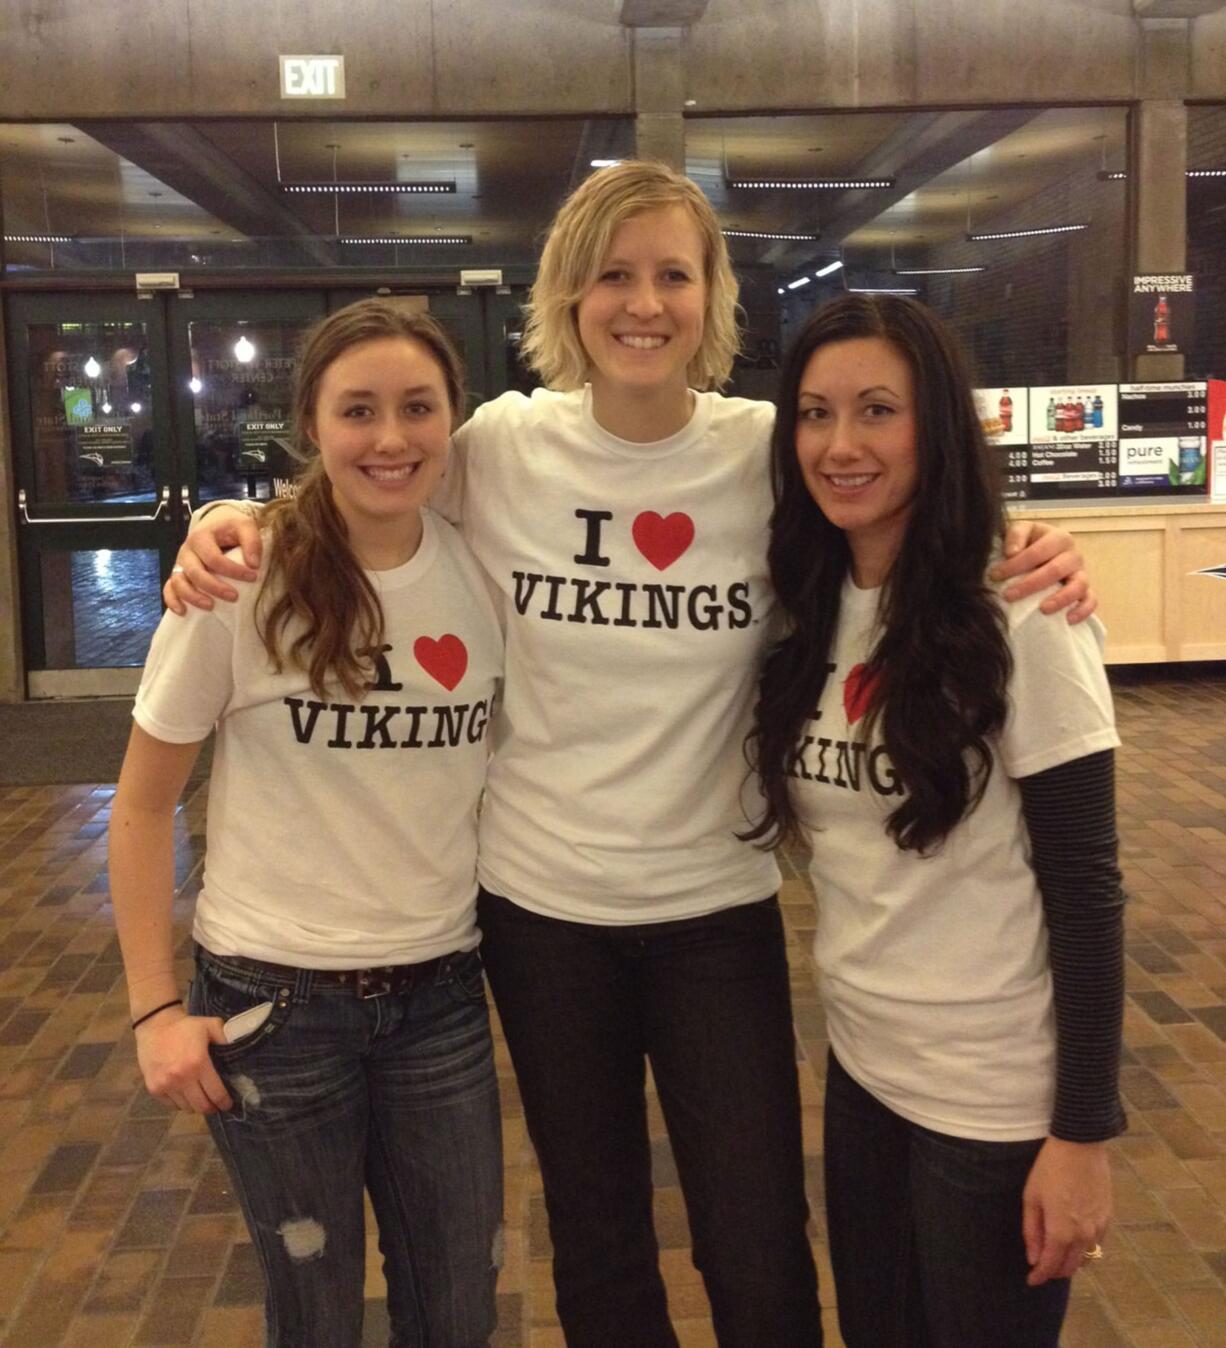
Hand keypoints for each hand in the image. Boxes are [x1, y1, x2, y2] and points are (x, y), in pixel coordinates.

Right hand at [135, 1007, 233, 1113]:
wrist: (155, 1026)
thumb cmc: (185, 1027)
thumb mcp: (210, 1025)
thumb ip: (226, 1038)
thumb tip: (240, 1048)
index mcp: (198, 1063)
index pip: (215, 1093)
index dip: (224, 1102)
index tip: (228, 1105)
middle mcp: (181, 1078)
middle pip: (201, 1105)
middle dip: (211, 1107)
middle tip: (216, 1105)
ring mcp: (165, 1085)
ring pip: (186, 1107)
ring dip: (195, 1105)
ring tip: (201, 1098)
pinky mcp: (153, 1088)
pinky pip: (171, 1105)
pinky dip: (180, 1103)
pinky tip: (185, 1094)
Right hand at [163, 507, 261, 614]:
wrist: (216, 522)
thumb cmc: (231, 526)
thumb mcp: (244, 525)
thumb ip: (251, 541)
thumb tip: (254, 564)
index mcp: (201, 537)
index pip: (214, 558)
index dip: (233, 570)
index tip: (253, 577)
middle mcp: (187, 551)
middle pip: (194, 572)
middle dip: (214, 587)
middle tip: (234, 597)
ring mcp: (180, 564)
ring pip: (178, 582)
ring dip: (193, 597)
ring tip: (211, 607)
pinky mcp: (178, 574)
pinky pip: (169, 589)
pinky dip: (172, 601)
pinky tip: (183, 612)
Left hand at [991, 522, 1097, 623]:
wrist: (1040, 553)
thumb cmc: (1029, 542)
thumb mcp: (1021, 530)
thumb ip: (1016, 535)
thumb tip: (1012, 552)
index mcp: (1059, 537)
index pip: (1039, 551)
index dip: (1016, 564)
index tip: (995, 576)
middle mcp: (1073, 555)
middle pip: (1056, 569)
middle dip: (1030, 584)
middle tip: (1008, 596)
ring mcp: (1081, 573)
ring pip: (1079, 585)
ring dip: (1061, 599)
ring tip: (1042, 610)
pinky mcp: (1085, 591)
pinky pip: (1091, 601)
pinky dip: (1082, 610)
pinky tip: (1068, 620)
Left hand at [1022, 1137, 1111, 1284]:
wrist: (1081, 1145)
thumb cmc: (1050, 1168)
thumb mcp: (1032, 1197)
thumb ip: (1032, 1230)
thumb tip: (1033, 1258)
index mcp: (1062, 1232)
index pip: (1050, 1266)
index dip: (1039, 1276)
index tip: (1031, 1280)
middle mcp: (1083, 1236)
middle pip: (1070, 1267)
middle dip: (1054, 1271)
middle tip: (1042, 1267)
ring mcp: (1099, 1228)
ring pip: (1086, 1258)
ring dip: (1071, 1262)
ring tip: (1057, 1255)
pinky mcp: (1108, 1217)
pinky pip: (1096, 1243)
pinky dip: (1084, 1248)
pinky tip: (1074, 1240)